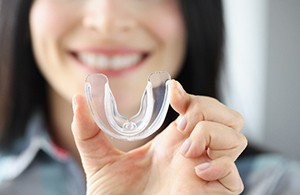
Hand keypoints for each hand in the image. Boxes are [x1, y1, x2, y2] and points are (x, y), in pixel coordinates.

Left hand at [71, 80, 246, 194]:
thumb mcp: (100, 161)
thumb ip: (88, 130)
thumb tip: (78, 97)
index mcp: (173, 142)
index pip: (199, 108)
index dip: (191, 95)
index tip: (172, 92)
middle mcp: (193, 154)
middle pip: (228, 117)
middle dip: (208, 109)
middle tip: (182, 123)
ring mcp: (205, 173)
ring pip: (237, 138)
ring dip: (212, 134)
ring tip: (185, 149)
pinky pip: (235, 175)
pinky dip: (220, 166)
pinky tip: (195, 170)